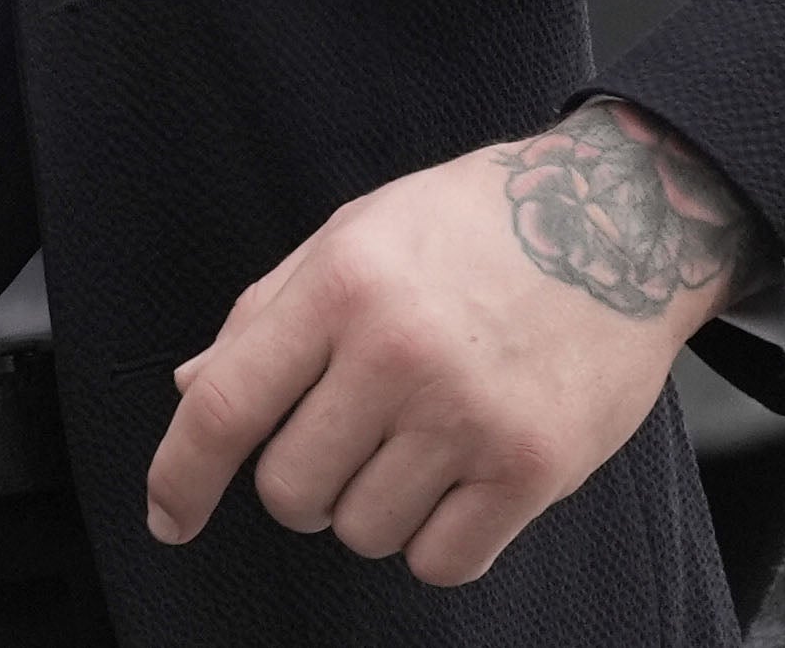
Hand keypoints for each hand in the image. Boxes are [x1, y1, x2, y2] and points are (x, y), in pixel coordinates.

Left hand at [147, 100, 773, 583]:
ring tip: (406, 449)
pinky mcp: (536, 469)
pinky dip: (432, 543)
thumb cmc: (471, 226)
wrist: (617, 223)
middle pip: (290, 489)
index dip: (181, 475)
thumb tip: (192, 389)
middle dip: (296, 484)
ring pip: (363, 532)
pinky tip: (450, 489)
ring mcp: (470, 418)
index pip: (227, 406)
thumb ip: (265, 315)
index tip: (168, 516)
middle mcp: (398, 356)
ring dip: (367, 510)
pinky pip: (445, 561)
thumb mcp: (351, 236)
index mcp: (339, 289)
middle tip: (336, 443)